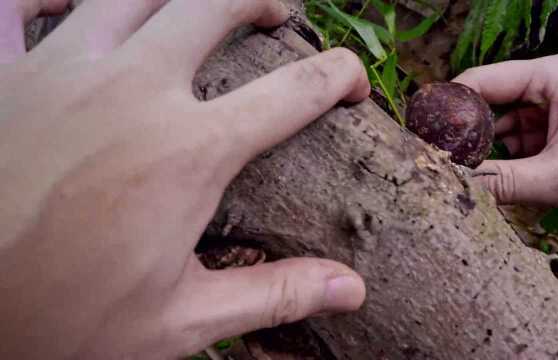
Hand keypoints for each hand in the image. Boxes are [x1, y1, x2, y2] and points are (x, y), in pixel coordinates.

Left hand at [0, 0, 368, 357]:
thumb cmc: (62, 326)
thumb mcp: (181, 322)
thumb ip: (275, 294)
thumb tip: (352, 289)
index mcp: (187, 152)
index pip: (293, 92)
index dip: (338, 77)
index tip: (353, 81)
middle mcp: (132, 92)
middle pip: (213, 6)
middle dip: (259, 0)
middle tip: (278, 14)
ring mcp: (58, 72)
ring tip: (201, 2)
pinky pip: (19, 4)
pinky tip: (75, 3)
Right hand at [454, 53, 557, 230]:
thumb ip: (503, 181)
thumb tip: (452, 186)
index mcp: (553, 76)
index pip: (483, 80)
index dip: (449, 104)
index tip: (421, 131)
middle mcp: (550, 87)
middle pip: (488, 103)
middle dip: (465, 133)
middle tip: (437, 160)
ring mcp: (553, 112)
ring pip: (499, 128)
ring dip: (483, 151)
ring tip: (458, 176)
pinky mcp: (557, 135)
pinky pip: (516, 144)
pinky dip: (503, 162)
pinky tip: (488, 181)